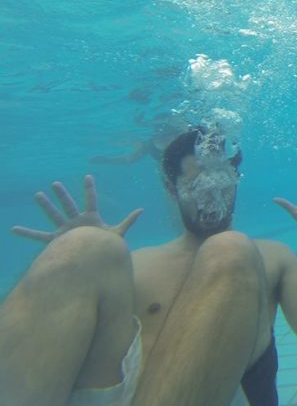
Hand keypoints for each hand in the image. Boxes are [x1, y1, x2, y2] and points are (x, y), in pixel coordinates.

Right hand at [11, 175, 143, 242]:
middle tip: (56, 183)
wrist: (95, 261)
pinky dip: (27, 233)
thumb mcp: (118, 233)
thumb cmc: (106, 247)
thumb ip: (128, 221)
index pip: (91, 200)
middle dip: (63, 194)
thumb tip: (141, 209)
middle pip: (69, 205)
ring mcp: (65, 230)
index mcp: (91, 218)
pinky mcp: (57, 240)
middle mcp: (77, 221)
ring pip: (55, 215)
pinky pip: (40, 236)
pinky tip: (14, 228)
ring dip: (47, 206)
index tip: (88, 176)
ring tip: (38, 195)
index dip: (90, 189)